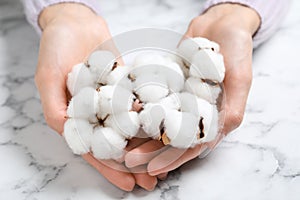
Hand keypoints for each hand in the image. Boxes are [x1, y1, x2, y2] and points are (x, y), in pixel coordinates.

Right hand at [35, 3, 155, 190]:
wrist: (76, 22)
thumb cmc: (56, 47)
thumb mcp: (48, 78)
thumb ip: (56, 107)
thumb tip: (67, 132)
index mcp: (76, 119)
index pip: (94, 150)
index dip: (110, 169)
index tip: (129, 184)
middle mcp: (96, 114)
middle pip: (117, 145)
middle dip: (134, 164)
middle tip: (153, 181)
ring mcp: (112, 102)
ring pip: (131, 130)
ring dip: (145, 147)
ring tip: (163, 163)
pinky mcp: (125, 88)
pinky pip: (139, 106)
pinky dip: (150, 119)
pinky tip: (163, 130)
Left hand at [125, 3, 260, 175]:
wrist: (220, 23)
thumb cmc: (236, 48)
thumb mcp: (241, 77)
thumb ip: (233, 107)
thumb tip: (220, 134)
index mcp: (214, 118)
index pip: (192, 145)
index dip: (173, 158)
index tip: (152, 168)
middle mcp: (195, 112)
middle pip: (170, 137)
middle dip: (150, 150)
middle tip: (128, 159)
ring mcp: (180, 99)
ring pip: (158, 121)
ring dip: (141, 134)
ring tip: (121, 145)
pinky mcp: (168, 85)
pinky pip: (152, 98)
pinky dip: (139, 107)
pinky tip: (124, 114)